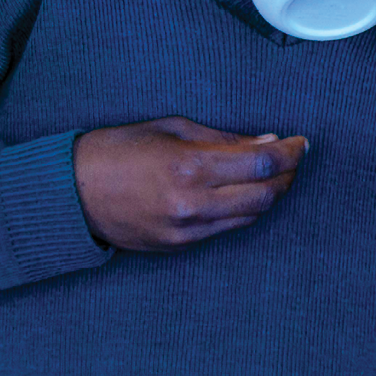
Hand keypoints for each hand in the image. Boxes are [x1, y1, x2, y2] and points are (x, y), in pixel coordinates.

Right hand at [74, 117, 307, 250]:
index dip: (291, 152)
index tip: (302, 142)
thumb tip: (266, 142)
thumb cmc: (118, 149)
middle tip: (295, 157)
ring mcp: (187, 230)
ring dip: (270, 195)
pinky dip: (244, 210)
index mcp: (191, 165)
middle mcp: (194, 203)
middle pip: (266, 194)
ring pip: (251, 216)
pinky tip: (246, 193)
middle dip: (288, 175)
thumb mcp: (171, 128)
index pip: (262, 161)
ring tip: (276, 174)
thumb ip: (223, 138)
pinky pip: (227, 229)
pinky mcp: (180, 247)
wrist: (72, 192)